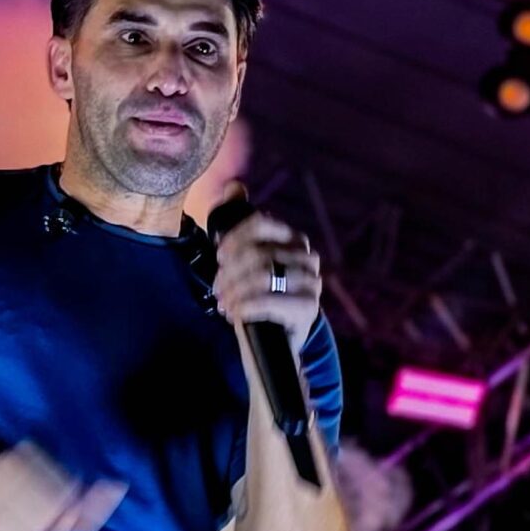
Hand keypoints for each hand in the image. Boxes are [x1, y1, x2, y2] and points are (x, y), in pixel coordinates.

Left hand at [212, 207, 321, 353]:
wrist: (274, 344)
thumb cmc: (258, 297)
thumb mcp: (246, 263)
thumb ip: (241, 225)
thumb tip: (234, 186)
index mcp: (293, 239)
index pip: (260, 224)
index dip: (234, 239)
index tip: (219, 257)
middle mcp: (307, 256)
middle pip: (258, 252)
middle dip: (230, 273)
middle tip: (218, 290)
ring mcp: (312, 282)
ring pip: (262, 276)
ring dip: (235, 291)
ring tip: (224, 304)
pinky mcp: (308, 307)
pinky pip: (268, 300)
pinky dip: (245, 307)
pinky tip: (236, 314)